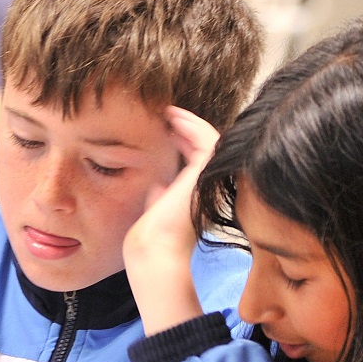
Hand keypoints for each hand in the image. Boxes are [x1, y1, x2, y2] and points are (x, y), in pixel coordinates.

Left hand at [123, 107, 220, 333]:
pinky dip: (193, 125)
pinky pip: (207, 140)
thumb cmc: (151, 238)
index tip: (166, 128)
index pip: (197, 161)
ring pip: (211, 140)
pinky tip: (174, 118)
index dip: (183, 141)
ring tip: (169, 112)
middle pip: (206, 148)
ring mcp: (209, 180)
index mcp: (196, 195)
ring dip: (190, 123)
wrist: (154, 250)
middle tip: (167, 114)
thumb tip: (156, 186)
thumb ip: (159, 198)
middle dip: (187, 129)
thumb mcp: (156, 212)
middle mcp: (207, 187)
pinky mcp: (204, 174)